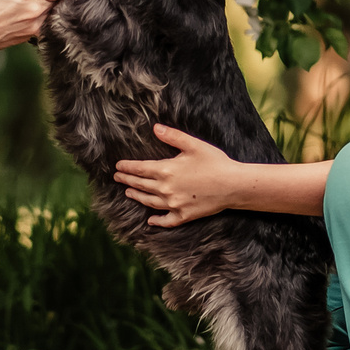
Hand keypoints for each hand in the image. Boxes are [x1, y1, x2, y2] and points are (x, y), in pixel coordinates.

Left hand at [115, 124, 240, 227]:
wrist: (233, 185)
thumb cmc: (215, 163)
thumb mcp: (193, 145)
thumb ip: (172, 136)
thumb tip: (155, 127)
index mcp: (166, 170)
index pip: (139, 169)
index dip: (126, 167)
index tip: (117, 166)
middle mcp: (166, 189)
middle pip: (141, 185)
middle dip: (127, 180)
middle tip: (117, 178)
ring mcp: (174, 205)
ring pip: (149, 202)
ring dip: (136, 196)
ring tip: (128, 192)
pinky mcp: (184, 216)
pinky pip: (166, 221)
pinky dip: (156, 221)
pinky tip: (150, 221)